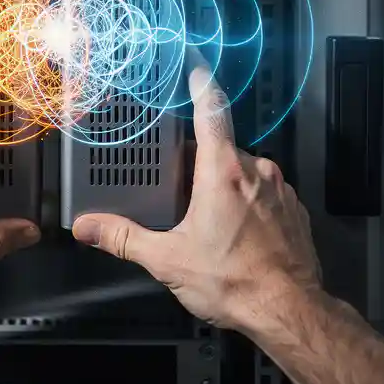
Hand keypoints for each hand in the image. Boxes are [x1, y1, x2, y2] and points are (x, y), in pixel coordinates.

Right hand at [71, 66, 320, 336]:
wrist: (289, 312)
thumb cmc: (235, 282)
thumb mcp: (167, 260)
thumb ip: (124, 238)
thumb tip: (89, 226)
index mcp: (222, 171)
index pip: (212, 111)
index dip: (202, 87)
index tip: (196, 71)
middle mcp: (256, 172)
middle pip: (222, 150)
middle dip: (201, 166)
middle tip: (183, 194)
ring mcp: (280, 190)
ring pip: (245, 174)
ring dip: (227, 188)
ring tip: (211, 223)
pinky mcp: (294, 211)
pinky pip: (266, 195)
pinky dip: (250, 207)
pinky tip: (238, 236)